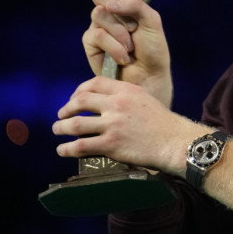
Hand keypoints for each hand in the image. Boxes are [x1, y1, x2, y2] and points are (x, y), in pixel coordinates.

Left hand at [53, 76, 201, 174]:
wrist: (175, 142)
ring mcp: (113, 125)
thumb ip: (125, 98)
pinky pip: (81, 145)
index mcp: (126, 90)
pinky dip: (67, 148)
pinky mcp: (111, 145)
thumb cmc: (162, 123)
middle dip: (66, 108)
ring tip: (57, 130)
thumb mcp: (144, 99)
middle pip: (81, 101)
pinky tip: (63, 150)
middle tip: (61, 115)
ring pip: (76, 123)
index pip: (94, 83)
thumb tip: (105, 103)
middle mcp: (117, 104)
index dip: (78, 91)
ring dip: (62, 127)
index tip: (74, 99)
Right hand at [82, 0, 172, 105]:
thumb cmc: (155, 52)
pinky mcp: (92, 45)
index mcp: (129, 3)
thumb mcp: (152, 22)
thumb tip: (111, 2)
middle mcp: (113, 13)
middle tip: (127, 20)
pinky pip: (95, 35)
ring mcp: (100, 28)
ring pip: (99, 15)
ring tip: (131, 48)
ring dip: (119, 33)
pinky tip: (123, 57)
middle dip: (112, 3)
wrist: (149, 79)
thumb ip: (135, 5)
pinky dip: (112, 46)